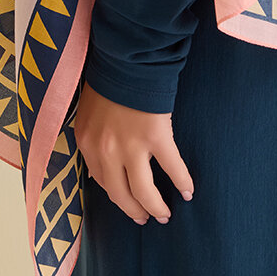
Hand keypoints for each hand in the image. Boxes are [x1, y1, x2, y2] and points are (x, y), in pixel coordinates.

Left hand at [73, 81, 194, 225]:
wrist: (126, 57)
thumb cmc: (108, 80)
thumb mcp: (90, 113)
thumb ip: (95, 138)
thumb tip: (103, 165)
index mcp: (88, 143)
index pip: (100, 181)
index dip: (116, 194)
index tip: (126, 200)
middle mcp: (106, 151)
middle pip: (120, 194)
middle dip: (134, 210)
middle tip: (145, 218)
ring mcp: (131, 146)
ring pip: (143, 191)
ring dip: (155, 206)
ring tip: (164, 213)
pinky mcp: (156, 137)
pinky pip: (172, 167)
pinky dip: (182, 181)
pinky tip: (188, 190)